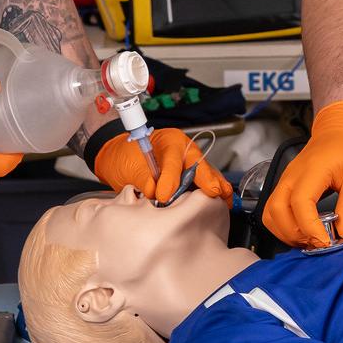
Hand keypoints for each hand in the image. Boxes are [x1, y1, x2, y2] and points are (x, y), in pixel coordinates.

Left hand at [94, 127, 230, 203]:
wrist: (119, 159)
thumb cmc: (125, 156)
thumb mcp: (129, 165)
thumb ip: (143, 178)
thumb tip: (153, 192)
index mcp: (170, 141)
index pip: (173, 160)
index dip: (170, 178)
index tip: (163, 195)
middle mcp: (184, 150)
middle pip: (198, 164)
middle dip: (207, 179)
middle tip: (213, 192)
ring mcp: (189, 164)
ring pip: (206, 173)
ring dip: (214, 186)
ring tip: (223, 199)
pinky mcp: (190, 177)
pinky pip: (203, 183)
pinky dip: (211, 191)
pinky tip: (220, 201)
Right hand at [262, 100, 342, 248]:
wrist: (341, 130)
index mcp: (313, 169)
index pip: (300, 202)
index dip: (310, 227)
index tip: (326, 241)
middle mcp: (292, 175)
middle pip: (276, 210)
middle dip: (294, 233)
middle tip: (318, 242)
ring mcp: (285, 180)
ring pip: (270, 213)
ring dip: (286, 232)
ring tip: (310, 239)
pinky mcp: (285, 186)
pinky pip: (273, 211)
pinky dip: (283, 227)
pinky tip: (302, 231)